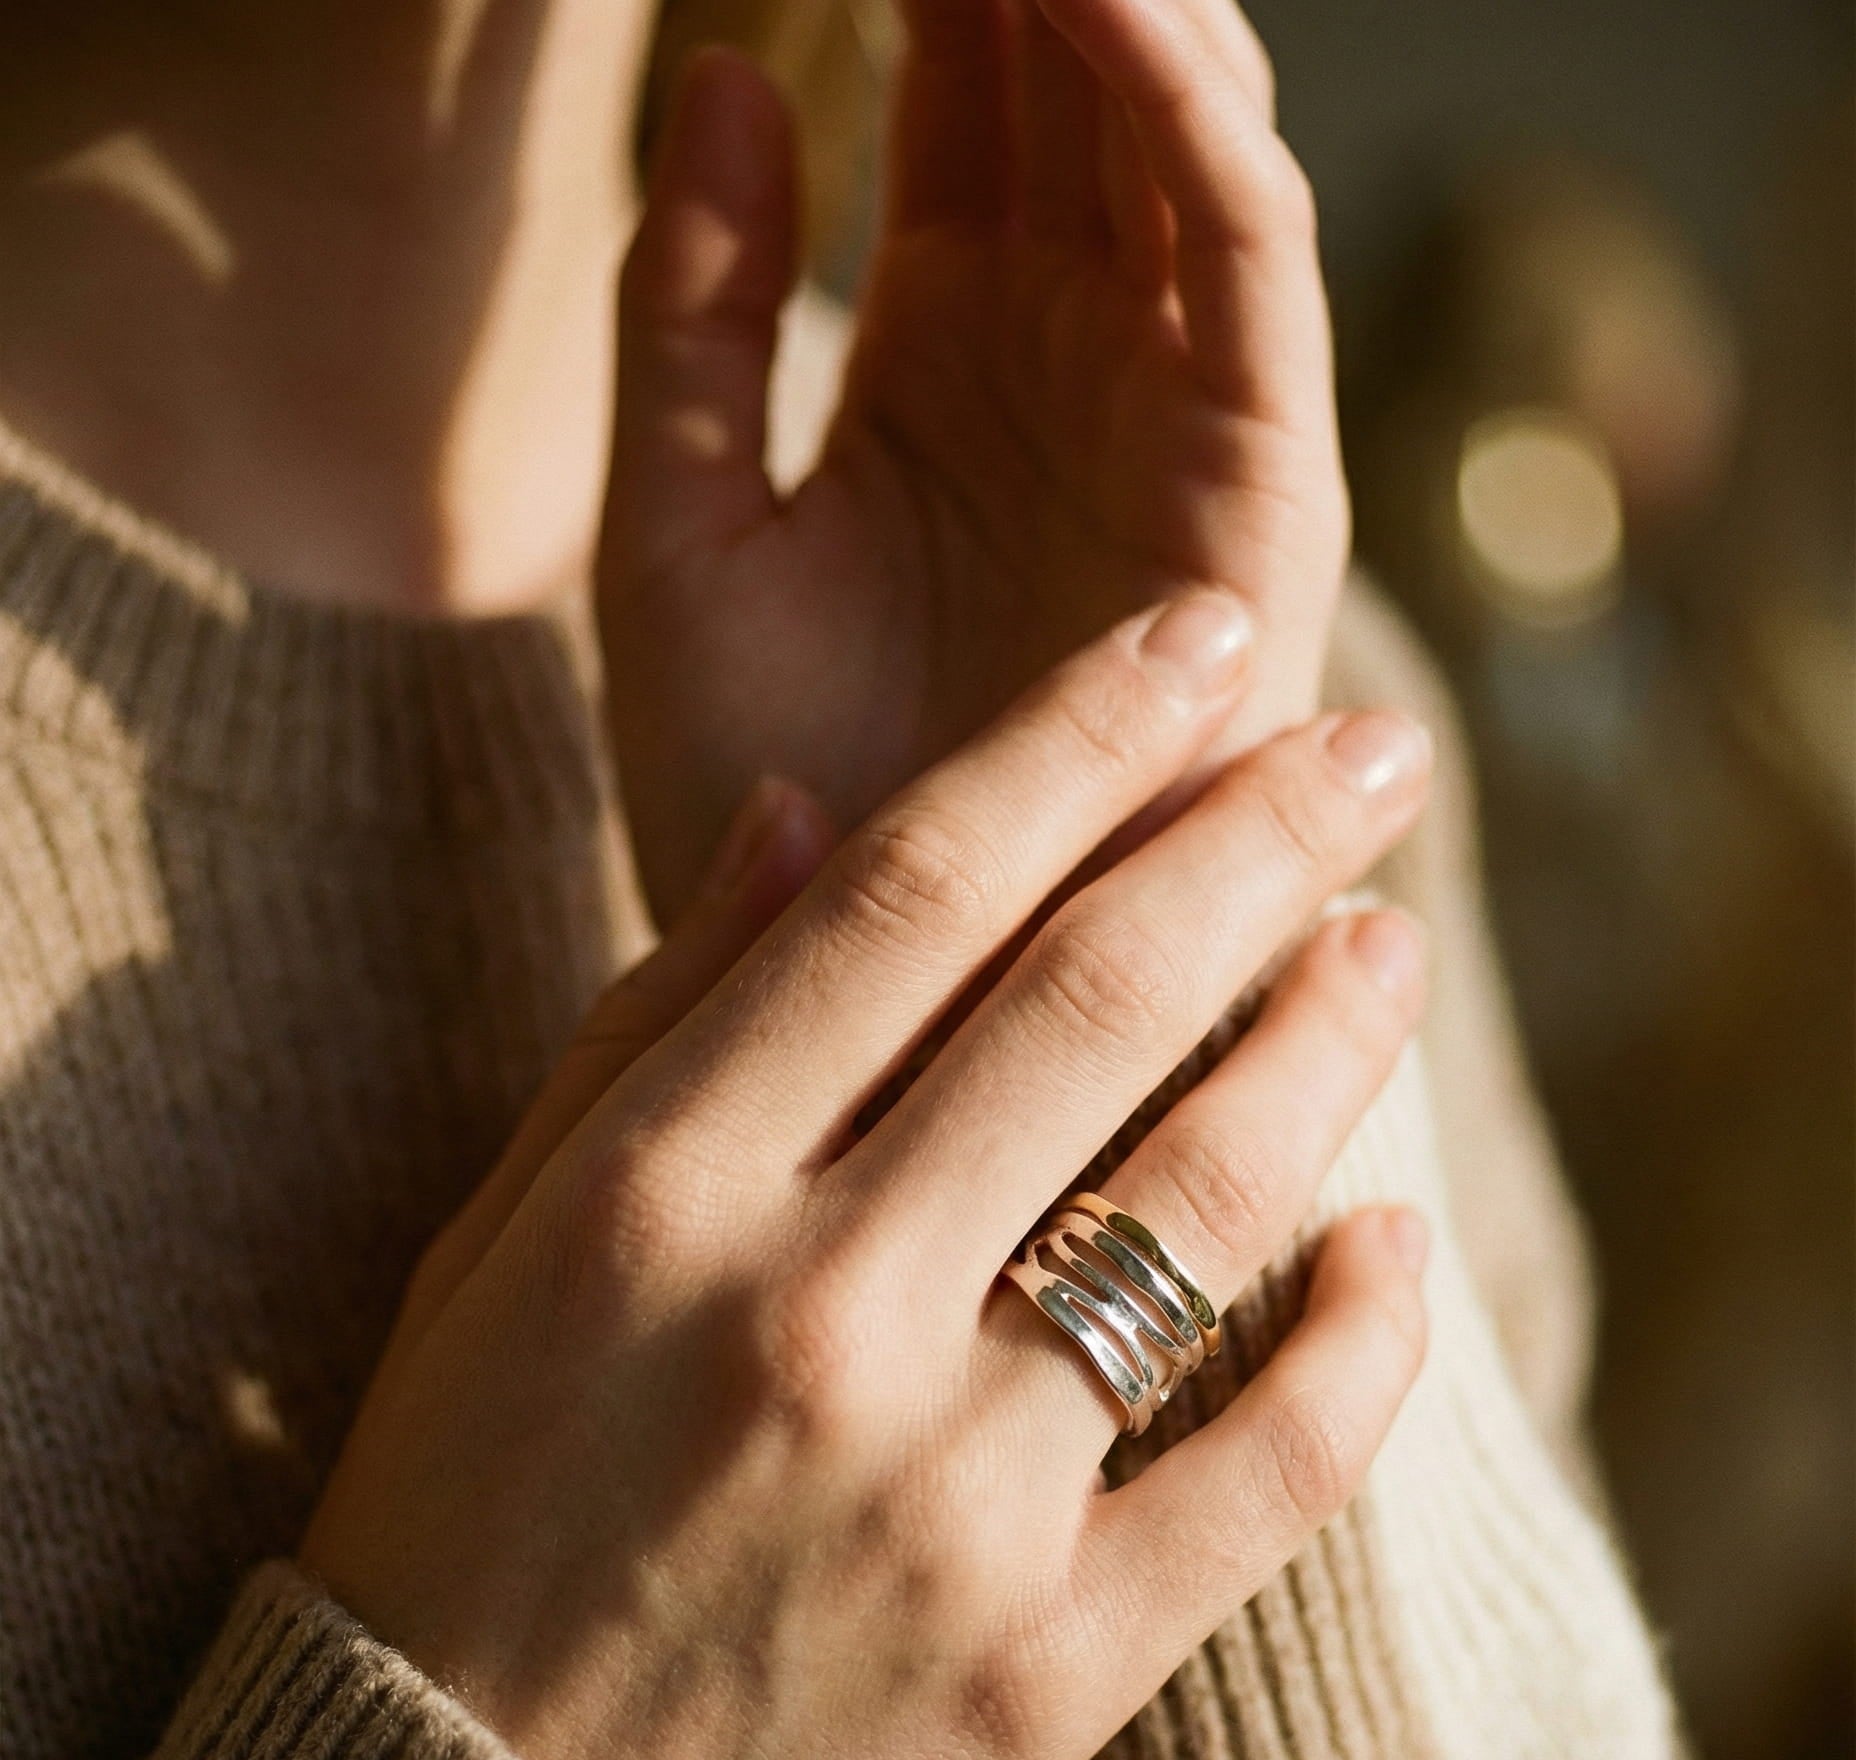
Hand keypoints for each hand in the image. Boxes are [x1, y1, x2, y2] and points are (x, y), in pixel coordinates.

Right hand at [303, 599, 1430, 1759]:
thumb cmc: (460, 1534)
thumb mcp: (491, 1254)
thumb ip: (650, 1026)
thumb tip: (805, 813)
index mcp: (661, 1196)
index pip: (920, 887)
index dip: (1083, 733)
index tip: (1200, 642)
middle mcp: (818, 1315)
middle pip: (1098, 997)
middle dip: (1261, 832)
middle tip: (1371, 744)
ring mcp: (955, 1498)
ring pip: (1211, 1199)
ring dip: (1329, 1039)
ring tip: (1392, 942)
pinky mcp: (1059, 1662)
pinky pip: (1277, 1462)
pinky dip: (1367, 1334)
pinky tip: (1394, 1238)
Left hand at [603, 0, 1347, 919]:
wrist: (865, 1006)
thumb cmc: (766, 796)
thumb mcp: (675, 532)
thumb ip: (692, 315)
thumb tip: (721, 72)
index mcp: (942, 359)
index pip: (967, 101)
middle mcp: (1072, 371)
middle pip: (1088, 92)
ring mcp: (1167, 427)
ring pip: (1191, 149)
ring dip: (1130, 6)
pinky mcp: (1254, 502)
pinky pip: (1249, 275)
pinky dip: (1203, 133)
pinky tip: (1117, 13)